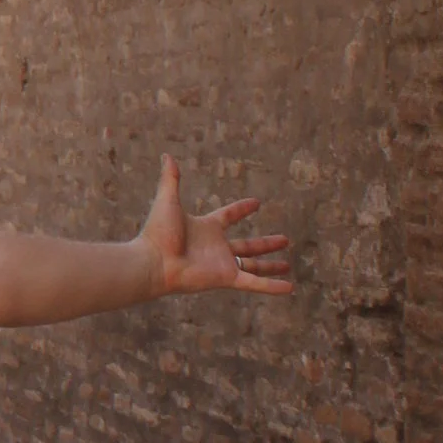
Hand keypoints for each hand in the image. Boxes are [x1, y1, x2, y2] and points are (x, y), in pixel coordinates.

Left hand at [140, 155, 292, 298]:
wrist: (153, 262)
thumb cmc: (158, 233)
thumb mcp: (168, 201)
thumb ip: (171, 179)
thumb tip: (166, 155)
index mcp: (206, 227)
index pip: (228, 216)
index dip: (242, 209)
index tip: (256, 203)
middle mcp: (217, 247)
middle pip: (247, 245)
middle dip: (266, 244)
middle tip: (284, 239)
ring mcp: (223, 264)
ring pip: (253, 265)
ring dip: (271, 266)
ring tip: (289, 265)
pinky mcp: (226, 278)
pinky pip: (254, 282)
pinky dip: (271, 286)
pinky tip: (289, 287)